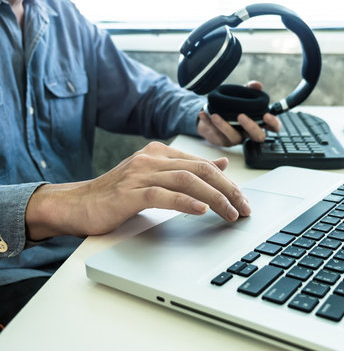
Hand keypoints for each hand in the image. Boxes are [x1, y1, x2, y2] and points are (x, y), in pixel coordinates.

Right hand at [25, 142, 250, 239]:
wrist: (78, 204)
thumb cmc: (118, 194)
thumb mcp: (157, 177)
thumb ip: (187, 169)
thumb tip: (221, 164)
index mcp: (159, 153)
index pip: (203, 164)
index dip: (227, 182)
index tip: (242, 199)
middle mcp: (151, 159)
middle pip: (200, 170)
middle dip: (227, 190)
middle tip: (243, 208)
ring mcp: (139, 175)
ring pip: (187, 181)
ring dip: (214, 198)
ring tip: (230, 213)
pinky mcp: (129, 194)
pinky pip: (163, 195)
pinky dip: (185, 202)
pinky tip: (201, 210)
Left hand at [197, 81, 281, 145]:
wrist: (213, 115)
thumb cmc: (233, 107)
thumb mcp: (242, 96)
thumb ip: (250, 89)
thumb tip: (256, 85)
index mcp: (258, 123)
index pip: (274, 128)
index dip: (274, 124)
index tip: (266, 116)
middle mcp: (249, 133)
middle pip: (257, 136)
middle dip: (251, 127)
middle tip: (241, 116)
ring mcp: (237, 138)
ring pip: (234, 137)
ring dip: (224, 126)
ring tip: (215, 115)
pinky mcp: (223, 141)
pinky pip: (216, 134)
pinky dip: (208, 123)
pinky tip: (203, 114)